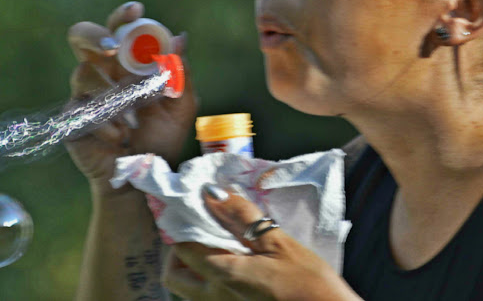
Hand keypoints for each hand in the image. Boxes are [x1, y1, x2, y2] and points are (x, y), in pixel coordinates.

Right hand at [64, 2, 197, 194]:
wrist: (143, 180)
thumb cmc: (161, 141)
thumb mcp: (180, 107)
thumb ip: (180, 73)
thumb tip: (180, 38)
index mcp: (126, 64)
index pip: (118, 30)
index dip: (122, 16)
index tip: (136, 10)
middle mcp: (102, 73)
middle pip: (80, 37)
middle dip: (92, 35)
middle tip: (109, 48)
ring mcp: (84, 94)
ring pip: (82, 73)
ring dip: (111, 96)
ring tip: (131, 122)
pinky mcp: (71, 118)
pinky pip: (80, 108)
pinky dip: (105, 123)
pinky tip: (118, 138)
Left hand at [163, 186, 359, 300]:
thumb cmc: (309, 282)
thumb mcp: (278, 242)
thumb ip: (241, 216)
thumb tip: (211, 192)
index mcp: (222, 275)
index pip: (181, 246)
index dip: (180, 223)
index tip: (191, 206)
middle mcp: (213, 298)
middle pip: (173, 275)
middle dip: (177, 251)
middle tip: (200, 231)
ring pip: (189, 288)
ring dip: (194, 265)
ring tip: (220, 244)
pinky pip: (208, 296)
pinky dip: (211, 277)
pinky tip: (236, 262)